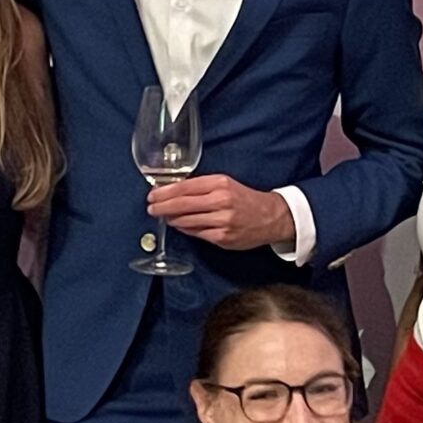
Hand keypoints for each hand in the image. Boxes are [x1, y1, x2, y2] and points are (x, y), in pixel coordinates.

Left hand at [145, 174, 292, 251]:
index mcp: (220, 184)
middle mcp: (221, 201)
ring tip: (164, 216)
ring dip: (171, 219)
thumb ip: (202, 187)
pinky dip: (185, 228)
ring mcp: (222, 221)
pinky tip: (179, 225)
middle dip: (162, 207)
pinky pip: (196, 233)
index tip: (152, 195)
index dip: (165, 192)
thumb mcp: (226, 184)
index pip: (184, 187)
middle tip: (151, 208)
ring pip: (186, 220)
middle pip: (182, 204)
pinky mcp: (222, 238)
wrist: (271, 217)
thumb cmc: (245, 199)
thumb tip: (174, 192)